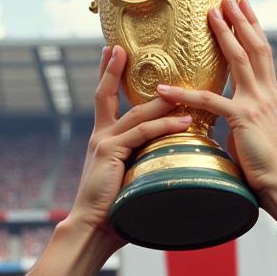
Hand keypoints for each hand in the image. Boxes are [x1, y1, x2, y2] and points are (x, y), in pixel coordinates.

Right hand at [70, 46, 192, 237]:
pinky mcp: (112, 153)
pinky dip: (164, 126)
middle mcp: (101, 137)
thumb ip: (142, 163)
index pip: (105, 100)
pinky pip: (143, 134)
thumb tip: (167, 160)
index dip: (107, 75)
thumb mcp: (129, 180)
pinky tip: (183, 119)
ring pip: (135, 113)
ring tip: (179, 85)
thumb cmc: (115, 211)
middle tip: (122, 47)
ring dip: (159, 99)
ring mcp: (105, 143)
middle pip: (109, 95)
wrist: (93, 228)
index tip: (111, 52)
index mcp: (103, 141)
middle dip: (115, 70)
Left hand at [155, 0, 276, 214]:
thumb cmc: (268, 167)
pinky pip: (210, 101)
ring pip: (239, 60)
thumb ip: (243, 121)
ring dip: (224, 34)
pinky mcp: (243, 120)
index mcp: (270, 97)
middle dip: (240, 20)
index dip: (254, 28)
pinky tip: (165, 88)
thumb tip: (231, 120)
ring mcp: (256, 104)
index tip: (245, 7)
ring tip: (211, 13)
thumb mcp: (256, 136)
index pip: (262, 54)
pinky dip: (185, 94)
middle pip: (253, 47)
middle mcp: (266, 94)